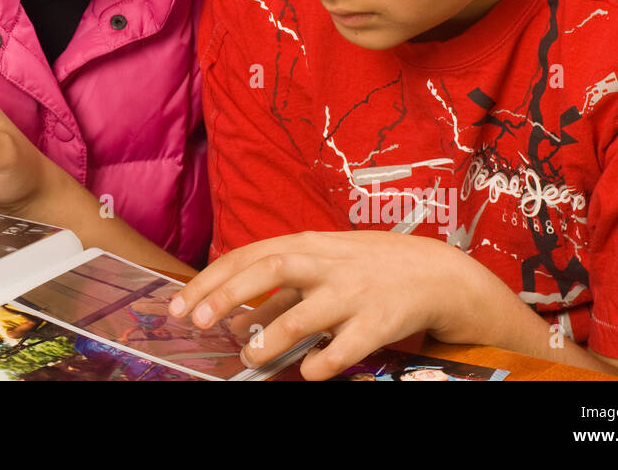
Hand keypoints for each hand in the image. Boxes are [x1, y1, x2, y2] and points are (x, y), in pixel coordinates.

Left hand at [167, 230, 491, 379]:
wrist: (438, 274)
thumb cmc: (368, 269)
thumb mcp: (322, 268)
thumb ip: (281, 292)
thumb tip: (236, 319)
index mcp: (309, 245)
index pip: (249, 255)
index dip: (211, 279)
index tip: (179, 304)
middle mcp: (328, 263)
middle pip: (271, 268)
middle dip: (228, 293)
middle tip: (196, 321)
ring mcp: (355, 291)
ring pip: (306, 312)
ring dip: (272, 335)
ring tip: (250, 354)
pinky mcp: (381, 321)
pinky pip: (345, 348)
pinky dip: (322, 363)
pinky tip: (308, 372)